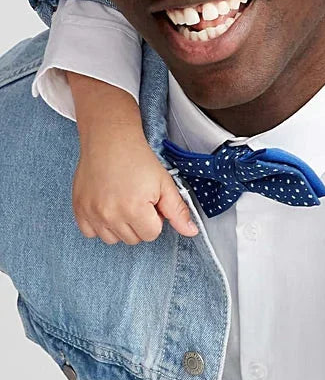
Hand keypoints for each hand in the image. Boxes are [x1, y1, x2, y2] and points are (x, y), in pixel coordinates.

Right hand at [73, 135, 197, 244]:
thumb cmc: (138, 159)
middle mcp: (110, 215)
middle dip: (139, 223)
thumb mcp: (165, 183)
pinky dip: (99, 225)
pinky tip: (107, 206)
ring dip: (120, 226)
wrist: (110, 140)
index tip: (151, 202)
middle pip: (133, 239)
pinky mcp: (79, 209)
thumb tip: (191, 232)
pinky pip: (90, 233)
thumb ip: (178, 211)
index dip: (155, 218)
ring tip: (122, 202)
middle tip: (137, 199)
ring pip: (112, 239)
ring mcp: (92, 213)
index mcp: (134, 209)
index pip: (152, 234)